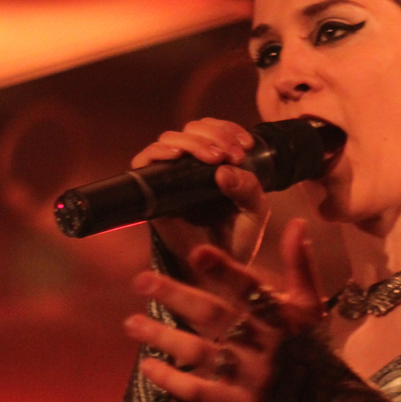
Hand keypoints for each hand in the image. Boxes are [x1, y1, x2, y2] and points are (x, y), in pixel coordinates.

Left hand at [124, 219, 322, 401]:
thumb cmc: (310, 346)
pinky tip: (147, 367)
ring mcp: (249, 375)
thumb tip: (296, 223)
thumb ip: (299, 265)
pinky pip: (201, 391)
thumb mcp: (310, 304)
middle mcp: (261, 342)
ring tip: (131, 323)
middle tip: (140, 280)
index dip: (224, 271)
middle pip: (214, 316)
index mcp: (278, 314)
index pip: (249, 287)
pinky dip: (173, 380)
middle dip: (176, 296)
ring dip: (163, 337)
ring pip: (200, 352)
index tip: (196, 253)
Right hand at [132, 117, 267, 273]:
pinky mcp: (153, 190)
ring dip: (192, 142)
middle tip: (229, 154)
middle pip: (193, 129)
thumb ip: (249, 188)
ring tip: (211, 158)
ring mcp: (171, 175)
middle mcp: (193, 165)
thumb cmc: (236, 240)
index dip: (228, 130)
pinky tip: (176, 156)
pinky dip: (158, 152)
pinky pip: (146, 161)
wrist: (215, 271)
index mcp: (219, 163)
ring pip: (171, 139)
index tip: (244, 146)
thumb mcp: (254, 212)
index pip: (216, 130)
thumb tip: (224, 170)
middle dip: (214, 135)